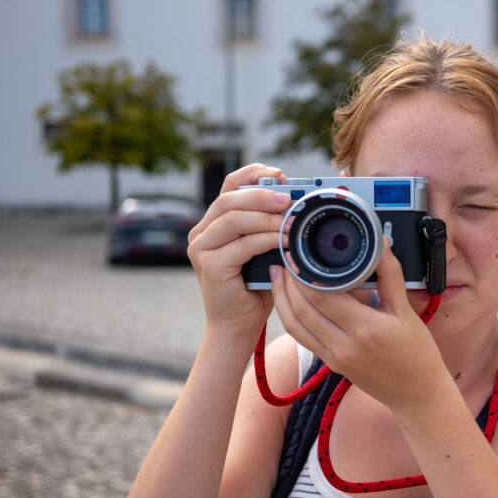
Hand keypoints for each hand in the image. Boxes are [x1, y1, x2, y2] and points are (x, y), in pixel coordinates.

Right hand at [187, 164, 288, 336]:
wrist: (239, 324)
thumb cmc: (256, 284)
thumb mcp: (265, 247)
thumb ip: (271, 224)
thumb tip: (296, 196)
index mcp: (215, 221)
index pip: (230, 185)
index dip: (253, 174)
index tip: (279, 173)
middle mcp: (202, 231)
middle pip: (230, 199)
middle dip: (263, 195)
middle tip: (291, 198)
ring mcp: (201, 248)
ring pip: (233, 219)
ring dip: (267, 218)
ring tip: (291, 220)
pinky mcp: (209, 266)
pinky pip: (241, 245)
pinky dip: (266, 240)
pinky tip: (285, 241)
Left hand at [269, 236, 446, 411]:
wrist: (417, 393)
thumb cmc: (417, 353)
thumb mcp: (406, 311)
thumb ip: (389, 275)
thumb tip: (380, 244)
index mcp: (365, 329)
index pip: (323, 296)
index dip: (306, 273)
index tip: (300, 254)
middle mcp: (344, 346)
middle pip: (303, 309)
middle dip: (289, 282)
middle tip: (286, 259)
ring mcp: (334, 358)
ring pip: (295, 325)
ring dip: (282, 299)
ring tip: (278, 276)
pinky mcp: (331, 364)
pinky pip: (302, 337)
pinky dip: (292, 316)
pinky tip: (290, 301)